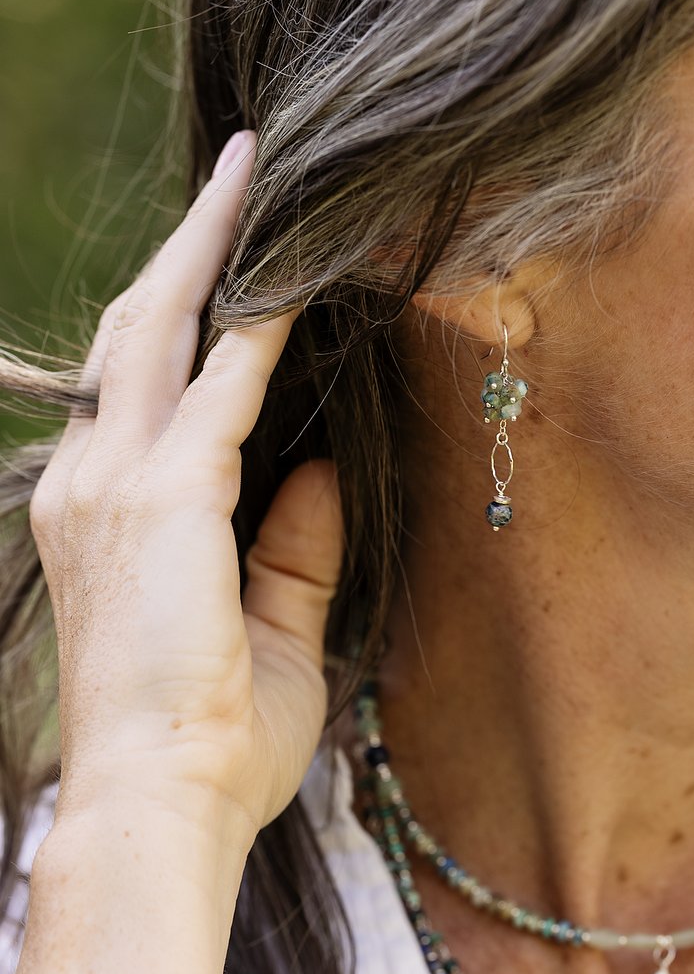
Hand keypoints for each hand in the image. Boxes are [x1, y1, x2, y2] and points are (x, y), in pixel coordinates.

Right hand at [29, 130, 344, 856]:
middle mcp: (93, 481)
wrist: (166, 801)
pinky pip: (221, 380)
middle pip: (141, 330)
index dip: (184, 313)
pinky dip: (259, 320)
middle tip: (240, 172)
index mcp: (105, 515)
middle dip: (190, 247)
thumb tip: (320, 475)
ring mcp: (115, 483)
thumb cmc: (212, 740)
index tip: (229, 262)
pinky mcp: (162, 495)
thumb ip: (294, 549)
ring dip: (215, 250)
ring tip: (256, 178)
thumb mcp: (271, 631)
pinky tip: (296, 269)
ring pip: (164, 328)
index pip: (143, 384)